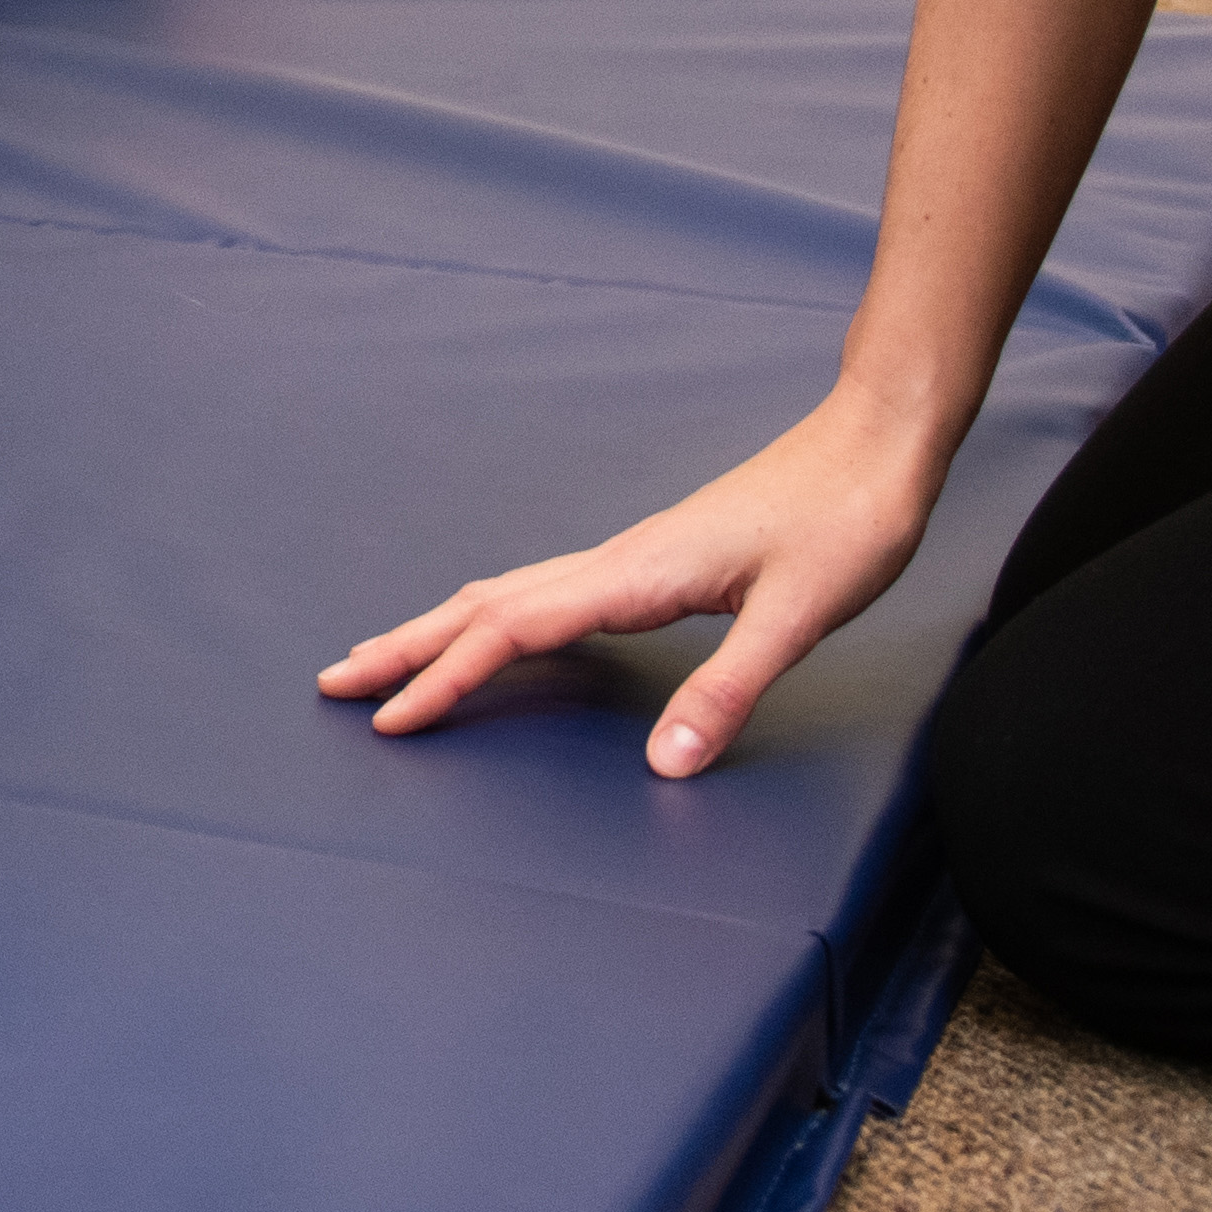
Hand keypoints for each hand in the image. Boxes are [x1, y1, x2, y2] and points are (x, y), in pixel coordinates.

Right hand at [318, 384, 950, 775]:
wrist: (876, 444)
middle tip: (335, 682)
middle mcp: (617, 561)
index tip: (388, 718)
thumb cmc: (845, 522)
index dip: (446, 677)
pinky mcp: (653, 562)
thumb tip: (663, 767)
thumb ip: (728, 690)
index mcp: (636, 574)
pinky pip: (544, 592)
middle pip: (484, 605)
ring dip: (441, 628)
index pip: (513, 629)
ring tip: (388, 657)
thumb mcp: (799, 616)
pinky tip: (497, 630)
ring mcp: (631, 558)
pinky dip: (493, 616)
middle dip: (407, 647)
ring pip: (508, 593)